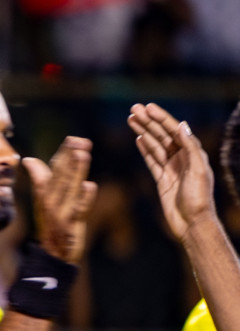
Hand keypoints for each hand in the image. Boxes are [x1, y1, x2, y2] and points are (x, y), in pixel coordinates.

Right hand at [22, 136, 95, 262]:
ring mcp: (60, 214)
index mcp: (44, 194)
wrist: (53, 254)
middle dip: (70, 158)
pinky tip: (90, 186)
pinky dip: (84, 199)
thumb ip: (40, 178)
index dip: (63, 154)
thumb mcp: (43, 201)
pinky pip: (78, 211)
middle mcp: (50, 202)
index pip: (53, 170)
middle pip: (61, 176)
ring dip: (76, 172)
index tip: (73, 139)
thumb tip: (28, 160)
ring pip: (69, 190)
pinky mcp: (71, 227)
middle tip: (80, 141)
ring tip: (83, 155)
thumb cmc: (51, 224)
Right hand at [129, 103, 218, 241]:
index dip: (161, 118)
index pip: (174, 130)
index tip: (148, 108)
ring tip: (131, 119)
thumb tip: (181, 125)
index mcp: (193, 153)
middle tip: (134, 108)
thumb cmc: (199, 197)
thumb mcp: (198, 169)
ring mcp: (171, 168)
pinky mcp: (162, 179)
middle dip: (148, 121)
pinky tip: (138, 139)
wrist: (191, 222)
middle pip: (162, 135)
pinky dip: (145, 149)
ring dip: (144, 132)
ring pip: (155, 145)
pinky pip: (152, 160)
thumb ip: (191, 147)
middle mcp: (182, 158)